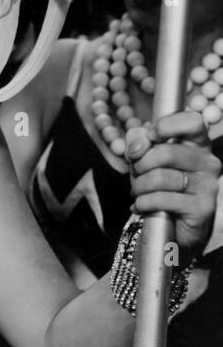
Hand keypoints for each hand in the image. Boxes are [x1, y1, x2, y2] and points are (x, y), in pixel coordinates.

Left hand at [125, 113, 220, 258]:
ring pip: (161, 177)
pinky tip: (142, 206)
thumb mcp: (143, 158)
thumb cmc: (158, 185)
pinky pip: (162, 199)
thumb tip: (139, 144)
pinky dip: (143, 203)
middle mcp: (209, 162)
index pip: (192, 121)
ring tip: (139, 193)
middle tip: (137, 174)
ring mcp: (209, 185)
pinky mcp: (203, 207)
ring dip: (140, 187)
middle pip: (166, 153)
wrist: (172, 225)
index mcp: (197, 144)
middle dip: (140, 165)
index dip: (166, 125)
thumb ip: (138, 142)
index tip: (151, 136)